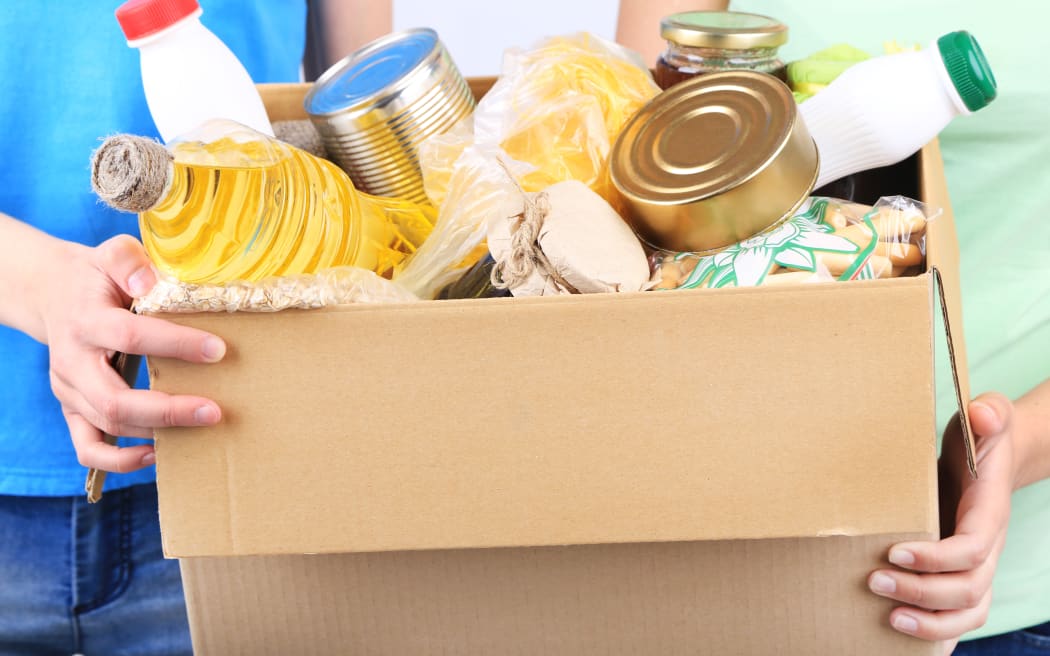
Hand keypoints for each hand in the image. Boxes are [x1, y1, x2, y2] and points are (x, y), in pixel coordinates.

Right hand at [40, 234, 225, 472]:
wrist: (53, 293)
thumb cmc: (97, 276)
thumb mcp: (111, 254)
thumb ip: (129, 260)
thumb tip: (150, 282)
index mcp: (86, 320)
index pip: (130, 336)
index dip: (176, 345)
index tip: (219, 350)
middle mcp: (72, 361)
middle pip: (115, 400)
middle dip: (168, 410)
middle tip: (215, 411)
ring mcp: (68, 390)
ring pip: (107, 425)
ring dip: (158, 431)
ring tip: (204, 425)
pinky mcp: (71, 408)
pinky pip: (87, 448)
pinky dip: (120, 460)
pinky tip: (159, 454)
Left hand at [866, 393, 1015, 653]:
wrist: (993, 456)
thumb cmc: (981, 437)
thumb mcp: (988, 417)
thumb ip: (990, 415)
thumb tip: (983, 415)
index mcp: (989, 515)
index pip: (970, 549)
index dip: (935, 558)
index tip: (893, 551)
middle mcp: (987, 548)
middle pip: (967, 589)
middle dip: (922, 592)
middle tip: (873, 581)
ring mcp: (977, 566)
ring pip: (968, 611)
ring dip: (930, 623)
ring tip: (887, 619)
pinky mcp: (961, 573)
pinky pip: (960, 615)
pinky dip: (939, 636)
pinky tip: (903, 645)